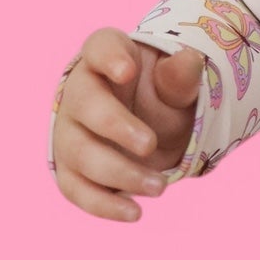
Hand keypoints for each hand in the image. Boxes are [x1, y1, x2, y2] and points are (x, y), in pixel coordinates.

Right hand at [50, 26, 206, 220]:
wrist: (151, 129)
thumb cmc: (160, 97)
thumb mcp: (176, 85)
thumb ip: (179, 76)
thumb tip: (190, 60)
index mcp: (105, 59)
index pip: (99, 47)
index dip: (109, 57)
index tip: (127, 71)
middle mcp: (79, 92)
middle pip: (84, 104)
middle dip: (115, 126)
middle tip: (150, 144)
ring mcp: (69, 132)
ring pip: (79, 152)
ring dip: (119, 173)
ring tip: (160, 187)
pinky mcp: (70, 169)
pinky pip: (76, 188)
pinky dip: (103, 204)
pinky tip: (134, 213)